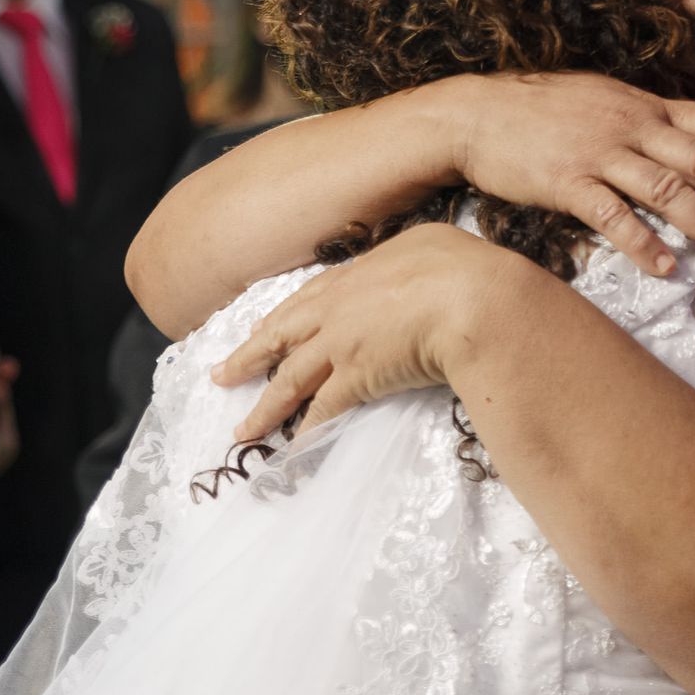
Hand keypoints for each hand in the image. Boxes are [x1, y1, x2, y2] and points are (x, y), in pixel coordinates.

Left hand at [213, 223, 529, 441]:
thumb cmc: (465, 267)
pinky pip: (321, 410)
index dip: (288, 314)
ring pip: (290, 377)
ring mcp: (342, 342)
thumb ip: (418, 257)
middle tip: (221, 374)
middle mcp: (341, 304)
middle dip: (250, 354)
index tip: (267, 326)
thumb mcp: (437, 245)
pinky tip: (290, 448)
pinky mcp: (354, 377)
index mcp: (363, 268)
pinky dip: (304, 430)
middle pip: (283, 332)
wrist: (472, 298)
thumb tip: (425, 262)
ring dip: (264, 406)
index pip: (315, 294)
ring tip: (242, 429)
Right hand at [445, 73, 694, 276]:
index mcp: (647, 106)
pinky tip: (667, 268)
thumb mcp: (608, 101)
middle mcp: (633, 126)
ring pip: (669, 190)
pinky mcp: (565, 181)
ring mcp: (599, 152)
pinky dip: (642, 242)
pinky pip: (612, 215)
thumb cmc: (545, 112)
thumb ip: (652, 122)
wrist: (476, 114)